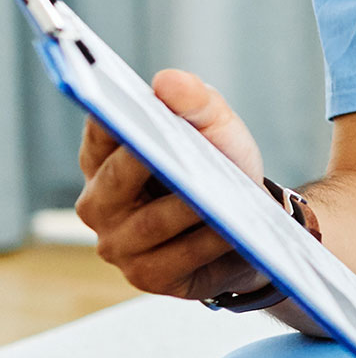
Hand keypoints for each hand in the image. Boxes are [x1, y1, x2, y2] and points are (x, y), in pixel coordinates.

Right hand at [75, 69, 270, 300]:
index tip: (120, 103)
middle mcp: (101, 205)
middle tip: (171, 149)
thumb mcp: (218, 129)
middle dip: (146, 161)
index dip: (110, 118)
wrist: (253, 225)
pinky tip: (232, 229)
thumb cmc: (223, 169)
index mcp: (106, 161)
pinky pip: (178, 257)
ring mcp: (120, 246)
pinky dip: (208, 241)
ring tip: (220, 195)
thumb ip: (196, 101)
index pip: (100, 133)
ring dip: (189, 207)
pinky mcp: (149, 277)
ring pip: (152, 222)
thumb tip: (166, 80)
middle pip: (118, 178)